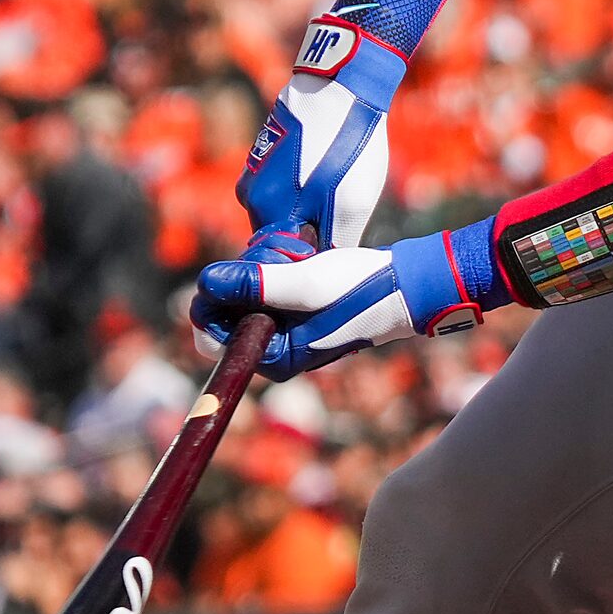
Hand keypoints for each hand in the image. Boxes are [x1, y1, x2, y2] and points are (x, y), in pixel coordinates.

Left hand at [191, 233, 482, 381]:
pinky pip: (265, 284)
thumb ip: (256, 284)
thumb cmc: (361, 288)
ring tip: (300, 256)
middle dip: (245, 276)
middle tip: (282, 259)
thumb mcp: (306, 283)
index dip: (214, 297)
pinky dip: (277, 264)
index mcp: (273, 357)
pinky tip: (303, 256)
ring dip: (263, 265)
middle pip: (226, 309)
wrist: (406, 284)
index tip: (243, 268)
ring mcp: (284, 328)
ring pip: (244, 291)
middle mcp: (275, 349)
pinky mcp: (294, 309)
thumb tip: (206, 282)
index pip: (211, 336)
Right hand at [239, 18, 405, 246]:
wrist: (339, 86)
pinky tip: (330, 171)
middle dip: (307, 234)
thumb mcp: (351, 204)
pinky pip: (282, 187)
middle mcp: (250, 196)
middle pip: (279, 234)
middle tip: (341, 222)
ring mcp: (254, 172)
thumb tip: (325, 265)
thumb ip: (333, 243)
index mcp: (267, 212)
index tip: (331, 256)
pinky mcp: (264, 154)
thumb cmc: (347, 147)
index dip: (307, 261)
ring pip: (282, 210)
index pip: (278, 259)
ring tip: (339, 190)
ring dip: (307, 209)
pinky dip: (304, 187)